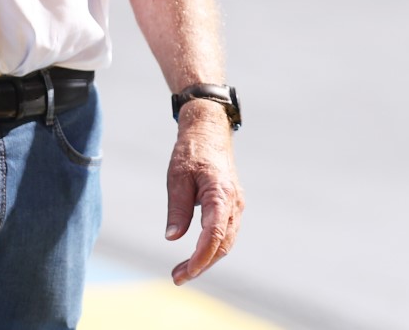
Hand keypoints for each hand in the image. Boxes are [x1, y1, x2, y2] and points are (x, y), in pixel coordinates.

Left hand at [164, 103, 243, 284]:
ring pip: (226, 242)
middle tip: (176, 278)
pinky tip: (195, 255)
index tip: (185, 272)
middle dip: (201, 265)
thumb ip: (177, 208)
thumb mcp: (177, 177)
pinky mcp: (231, 206)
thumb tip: (172, 238)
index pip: (214, 234)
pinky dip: (211, 248)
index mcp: (220, 194)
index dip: (201, 257)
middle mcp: (233, 203)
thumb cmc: (192, 152)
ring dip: (206, 259)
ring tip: (181, 272)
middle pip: (222, 244)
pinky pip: (225, 233)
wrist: (209, 131)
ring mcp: (235, 205)